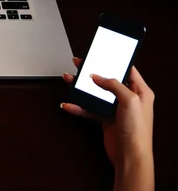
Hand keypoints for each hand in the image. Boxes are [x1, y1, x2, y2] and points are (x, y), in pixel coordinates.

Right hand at [61, 57, 154, 190]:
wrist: (130, 155)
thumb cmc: (138, 130)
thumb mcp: (129, 100)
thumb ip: (113, 84)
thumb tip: (97, 76)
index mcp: (140, 91)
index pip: (127, 70)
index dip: (114, 61)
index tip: (101, 53)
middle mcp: (128, 99)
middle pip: (107, 80)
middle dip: (92, 72)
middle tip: (80, 64)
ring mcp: (116, 109)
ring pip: (96, 93)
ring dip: (82, 88)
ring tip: (69, 80)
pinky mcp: (106, 119)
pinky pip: (89, 109)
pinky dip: (78, 106)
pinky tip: (69, 104)